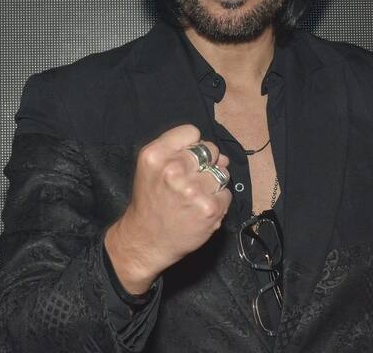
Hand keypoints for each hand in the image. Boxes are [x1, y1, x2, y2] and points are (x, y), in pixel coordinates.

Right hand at [104, 124, 231, 293]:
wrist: (146, 241)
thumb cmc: (150, 203)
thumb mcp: (152, 168)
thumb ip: (181, 152)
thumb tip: (221, 156)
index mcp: (155, 155)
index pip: (191, 131)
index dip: (192, 145)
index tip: (186, 160)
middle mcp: (173, 169)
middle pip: (210, 149)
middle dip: (206, 163)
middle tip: (190, 181)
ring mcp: (192, 189)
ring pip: (221, 172)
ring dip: (214, 184)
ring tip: (196, 196)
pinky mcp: (208, 208)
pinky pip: (226, 194)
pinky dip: (218, 202)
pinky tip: (201, 209)